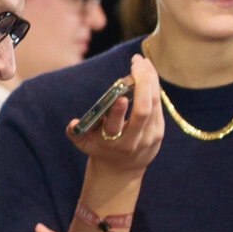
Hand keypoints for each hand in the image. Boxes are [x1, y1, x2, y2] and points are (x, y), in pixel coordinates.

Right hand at [68, 55, 163, 178]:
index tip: (120, 96)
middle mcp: (133, 140)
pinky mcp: (159, 132)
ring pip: (155, 104)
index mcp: (112, 142)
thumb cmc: (100, 148)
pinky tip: (148, 72)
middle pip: (143, 111)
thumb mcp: (84, 144)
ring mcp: (149, 137)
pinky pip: (159, 105)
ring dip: (150, 80)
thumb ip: (75, 133)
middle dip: (143, 84)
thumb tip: (72, 123)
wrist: (122, 170)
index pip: (116, 126)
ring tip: (142, 61)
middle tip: (136, 62)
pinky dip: (154, 86)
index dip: (118, 112)